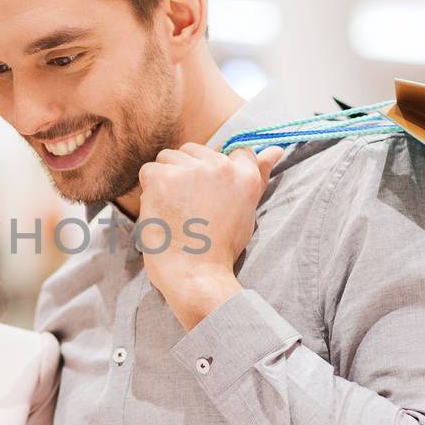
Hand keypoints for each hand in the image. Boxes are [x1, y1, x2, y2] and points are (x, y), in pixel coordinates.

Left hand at [136, 143, 283, 328]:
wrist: (195, 274)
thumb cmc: (221, 247)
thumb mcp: (247, 210)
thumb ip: (259, 176)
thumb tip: (276, 149)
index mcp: (244, 175)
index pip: (231, 151)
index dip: (214, 172)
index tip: (209, 193)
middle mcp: (220, 167)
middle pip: (193, 151)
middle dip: (187, 174)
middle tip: (190, 208)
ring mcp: (191, 171)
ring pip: (169, 158)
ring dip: (166, 180)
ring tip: (175, 210)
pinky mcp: (163, 178)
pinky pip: (148, 170)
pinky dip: (149, 190)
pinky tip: (160, 211)